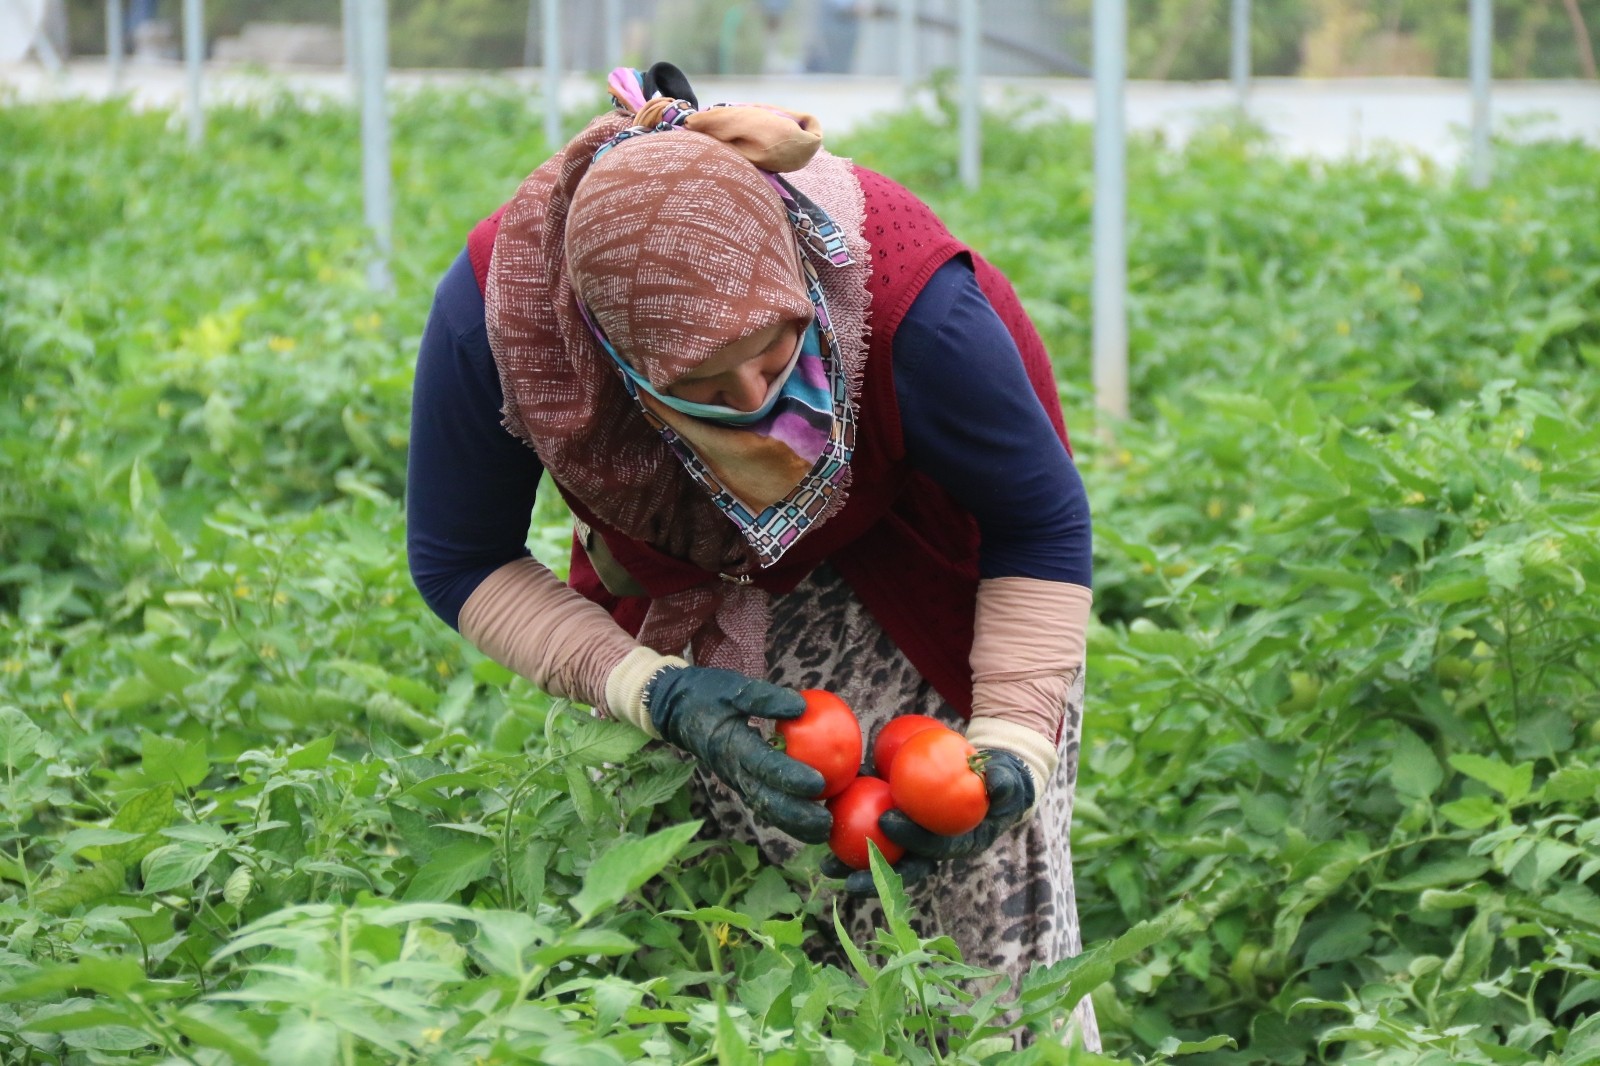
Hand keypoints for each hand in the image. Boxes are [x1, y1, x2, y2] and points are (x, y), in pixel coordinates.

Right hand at [645, 666, 830, 843]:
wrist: (677, 711)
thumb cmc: (709, 695)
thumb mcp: (734, 689)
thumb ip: (765, 697)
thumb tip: (801, 706)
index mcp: (732, 746)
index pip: (764, 765)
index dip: (790, 776)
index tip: (818, 782)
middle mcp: (733, 770)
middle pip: (766, 800)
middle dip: (797, 815)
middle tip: (826, 822)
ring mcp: (735, 781)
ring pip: (765, 810)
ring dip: (794, 825)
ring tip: (825, 832)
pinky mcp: (740, 784)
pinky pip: (764, 806)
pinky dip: (786, 819)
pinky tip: (811, 824)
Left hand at [819, 750, 1034, 896]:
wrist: (990, 784)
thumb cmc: (999, 781)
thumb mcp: (1008, 779)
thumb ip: (1003, 782)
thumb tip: (995, 781)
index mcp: (962, 844)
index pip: (936, 847)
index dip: (912, 838)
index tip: (886, 818)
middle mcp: (937, 852)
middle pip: (905, 869)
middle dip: (876, 875)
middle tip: (847, 873)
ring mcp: (917, 847)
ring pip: (886, 864)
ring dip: (855, 868)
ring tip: (826, 867)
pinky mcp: (901, 836)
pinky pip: (875, 842)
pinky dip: (850, 843)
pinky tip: (823, 837)